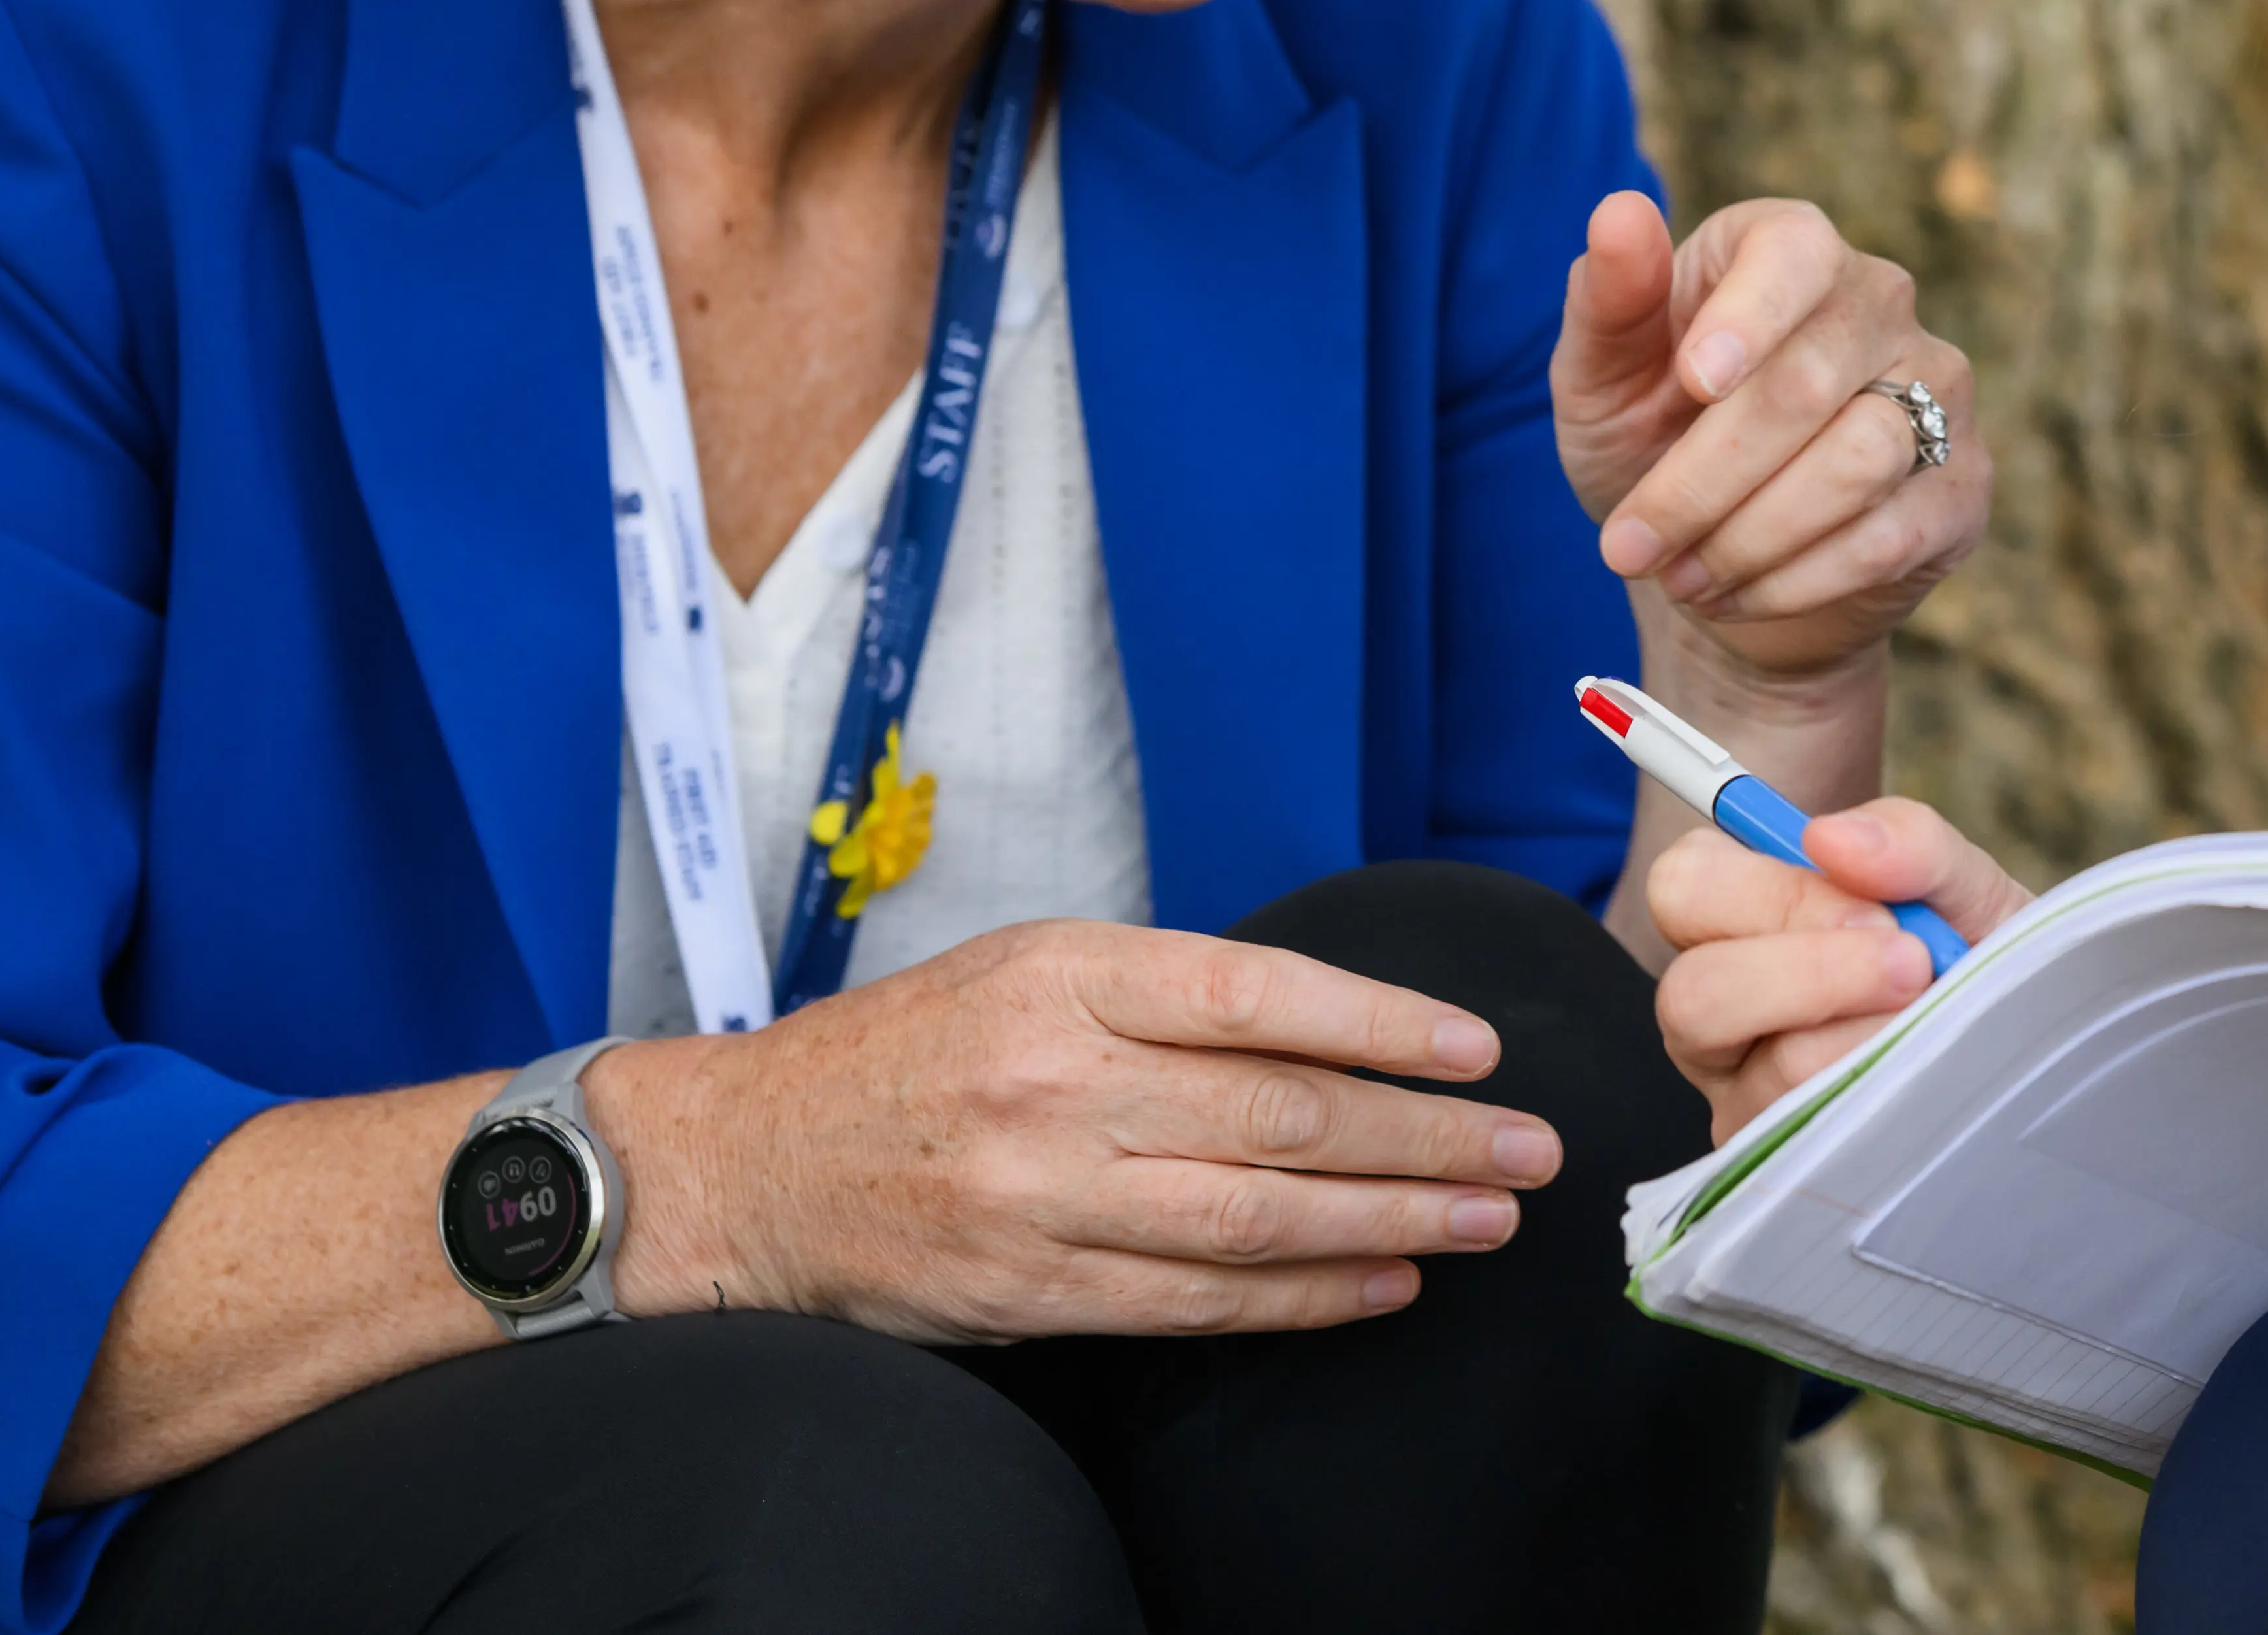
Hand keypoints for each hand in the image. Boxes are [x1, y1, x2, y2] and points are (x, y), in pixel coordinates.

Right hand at [594, 919, 1562, 1340]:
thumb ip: (1167, 992)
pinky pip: (1196, 1300)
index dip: (1387, 1025)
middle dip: (1425, 1136)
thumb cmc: (905, 1052)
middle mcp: (1060, 1082)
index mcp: (1068, 976)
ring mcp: (1044, 1195)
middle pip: (1283, 1113)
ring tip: (1487, 1218)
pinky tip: (1383, 1283)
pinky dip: (1304, 1297)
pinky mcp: (1029, 1288)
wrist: (739, 1164)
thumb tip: (1334, 1024)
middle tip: (1527, 1147)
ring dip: (1391, 1221)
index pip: (1263, 996)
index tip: (1478, 1050)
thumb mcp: (1029, 966)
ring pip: (1257, 1215)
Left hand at [1556, 190, 1986, 680]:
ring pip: (1859, 461)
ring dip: (1748, 537)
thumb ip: (1608, 300)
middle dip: (1702, 480)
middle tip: (1626, 547)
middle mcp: (1880, 301)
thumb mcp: (1601, 378)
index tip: (1691, 382)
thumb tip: (1620, 209)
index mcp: (1790, 248)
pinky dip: (1796, 580)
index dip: (1747, 316)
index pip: (1793, 253)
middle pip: (1807, 384)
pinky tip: (1736, 596)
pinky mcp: (1962, 485)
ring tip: (1681, 578)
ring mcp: (1938, 389)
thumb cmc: (1653, 440)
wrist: (1719, 560)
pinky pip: (1889, 535)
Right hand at [1644, 801, 2033, 1136]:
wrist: (2028, 1042)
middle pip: (1695, 993)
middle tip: (1913, 964)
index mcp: (1734, 923)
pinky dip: (1889, 1091)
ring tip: (1933, 1017)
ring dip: (1873, 1034)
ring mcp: (1744, 1100)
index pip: (1684, 887)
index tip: (1877, 910)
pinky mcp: (1787, 1167)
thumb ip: (1906, 839)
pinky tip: (1927, 1072)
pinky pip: (1820, 1132)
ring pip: (1774, 1068)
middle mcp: (1718, 1016)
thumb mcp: (1959, 883)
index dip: (1775, 894)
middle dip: (1816, 974)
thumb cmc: (1973, 954)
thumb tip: (1829, 835)